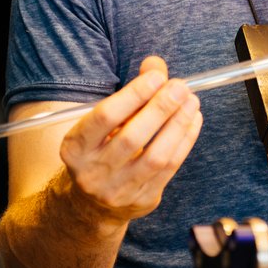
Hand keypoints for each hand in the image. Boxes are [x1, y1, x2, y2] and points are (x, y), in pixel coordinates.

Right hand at [57, 55, 201, 225]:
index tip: (156, 76)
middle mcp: (93, 172)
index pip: (105, 117)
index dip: (133, 94)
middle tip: (180, 87)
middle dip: (160, 109)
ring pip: (155, 156)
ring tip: (191, 102)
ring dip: (177, 125)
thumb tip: (155, 65)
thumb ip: (129, 94)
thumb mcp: (102, 124)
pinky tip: (192, 120)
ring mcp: (119, 190)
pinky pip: (170, 168)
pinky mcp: (143, 200)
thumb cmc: (101, 149)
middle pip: (132, 138)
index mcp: (75, 148)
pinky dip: (185, 141)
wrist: (92, 202)